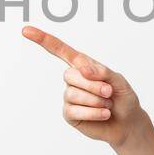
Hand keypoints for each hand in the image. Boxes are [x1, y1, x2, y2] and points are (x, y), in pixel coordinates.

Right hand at [21, 25, 144, 146]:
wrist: (128, 123)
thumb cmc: (123, 98)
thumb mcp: (118, 80)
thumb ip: (101, 71)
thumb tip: (81, 69)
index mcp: (82, 65)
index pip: (60, 50)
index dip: (43, 40)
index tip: (25, 31)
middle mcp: (73, 79)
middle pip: (70, 75)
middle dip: (93, 85)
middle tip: (109, 92)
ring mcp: (69, 97)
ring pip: (73, 94)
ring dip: (96, 100)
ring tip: (107, 104)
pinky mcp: (69, 114)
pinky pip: (75, 110)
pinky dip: (94, 113)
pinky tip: (104, 114)